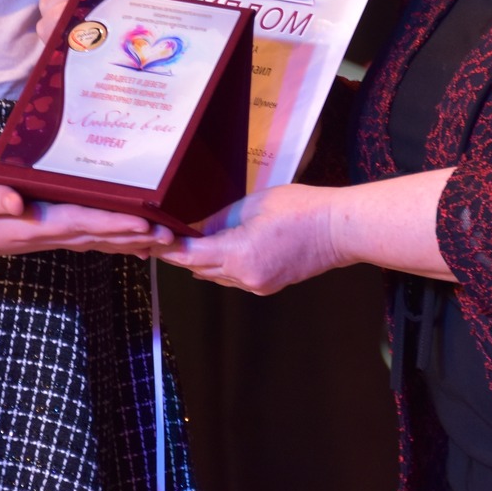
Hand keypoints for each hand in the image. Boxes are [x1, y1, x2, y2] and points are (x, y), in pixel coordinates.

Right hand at [0, 179, 173, 258]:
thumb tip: (15, 200)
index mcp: (32, 226)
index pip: (82, 224)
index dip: (114, 224)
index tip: (145, 224)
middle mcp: (45, 235)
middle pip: (99, 237)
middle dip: (136, 237)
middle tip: (172, 236)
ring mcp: (46, 238)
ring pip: (97, 241)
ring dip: (129, 242)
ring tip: (163, 241)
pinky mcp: (43, 234)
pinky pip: (85, 240)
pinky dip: (111, 241)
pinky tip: (130, 241)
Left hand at [159, 183, 346, 293]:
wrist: (338, 230)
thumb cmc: (301, 208)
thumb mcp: (253, 204)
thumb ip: (221, 220)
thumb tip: (199, 231)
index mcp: (239, 253)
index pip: (190, 256)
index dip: (168, 249)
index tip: (153, 240)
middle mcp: (245, 276)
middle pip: (200, 269)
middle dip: (182, 255)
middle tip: (163, 238)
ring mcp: (257, 285)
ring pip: (216, 276)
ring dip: (202, 262)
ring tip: (186, 243)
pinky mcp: (267, 285)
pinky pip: (234, 279)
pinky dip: (222, 267)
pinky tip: (218, 251)